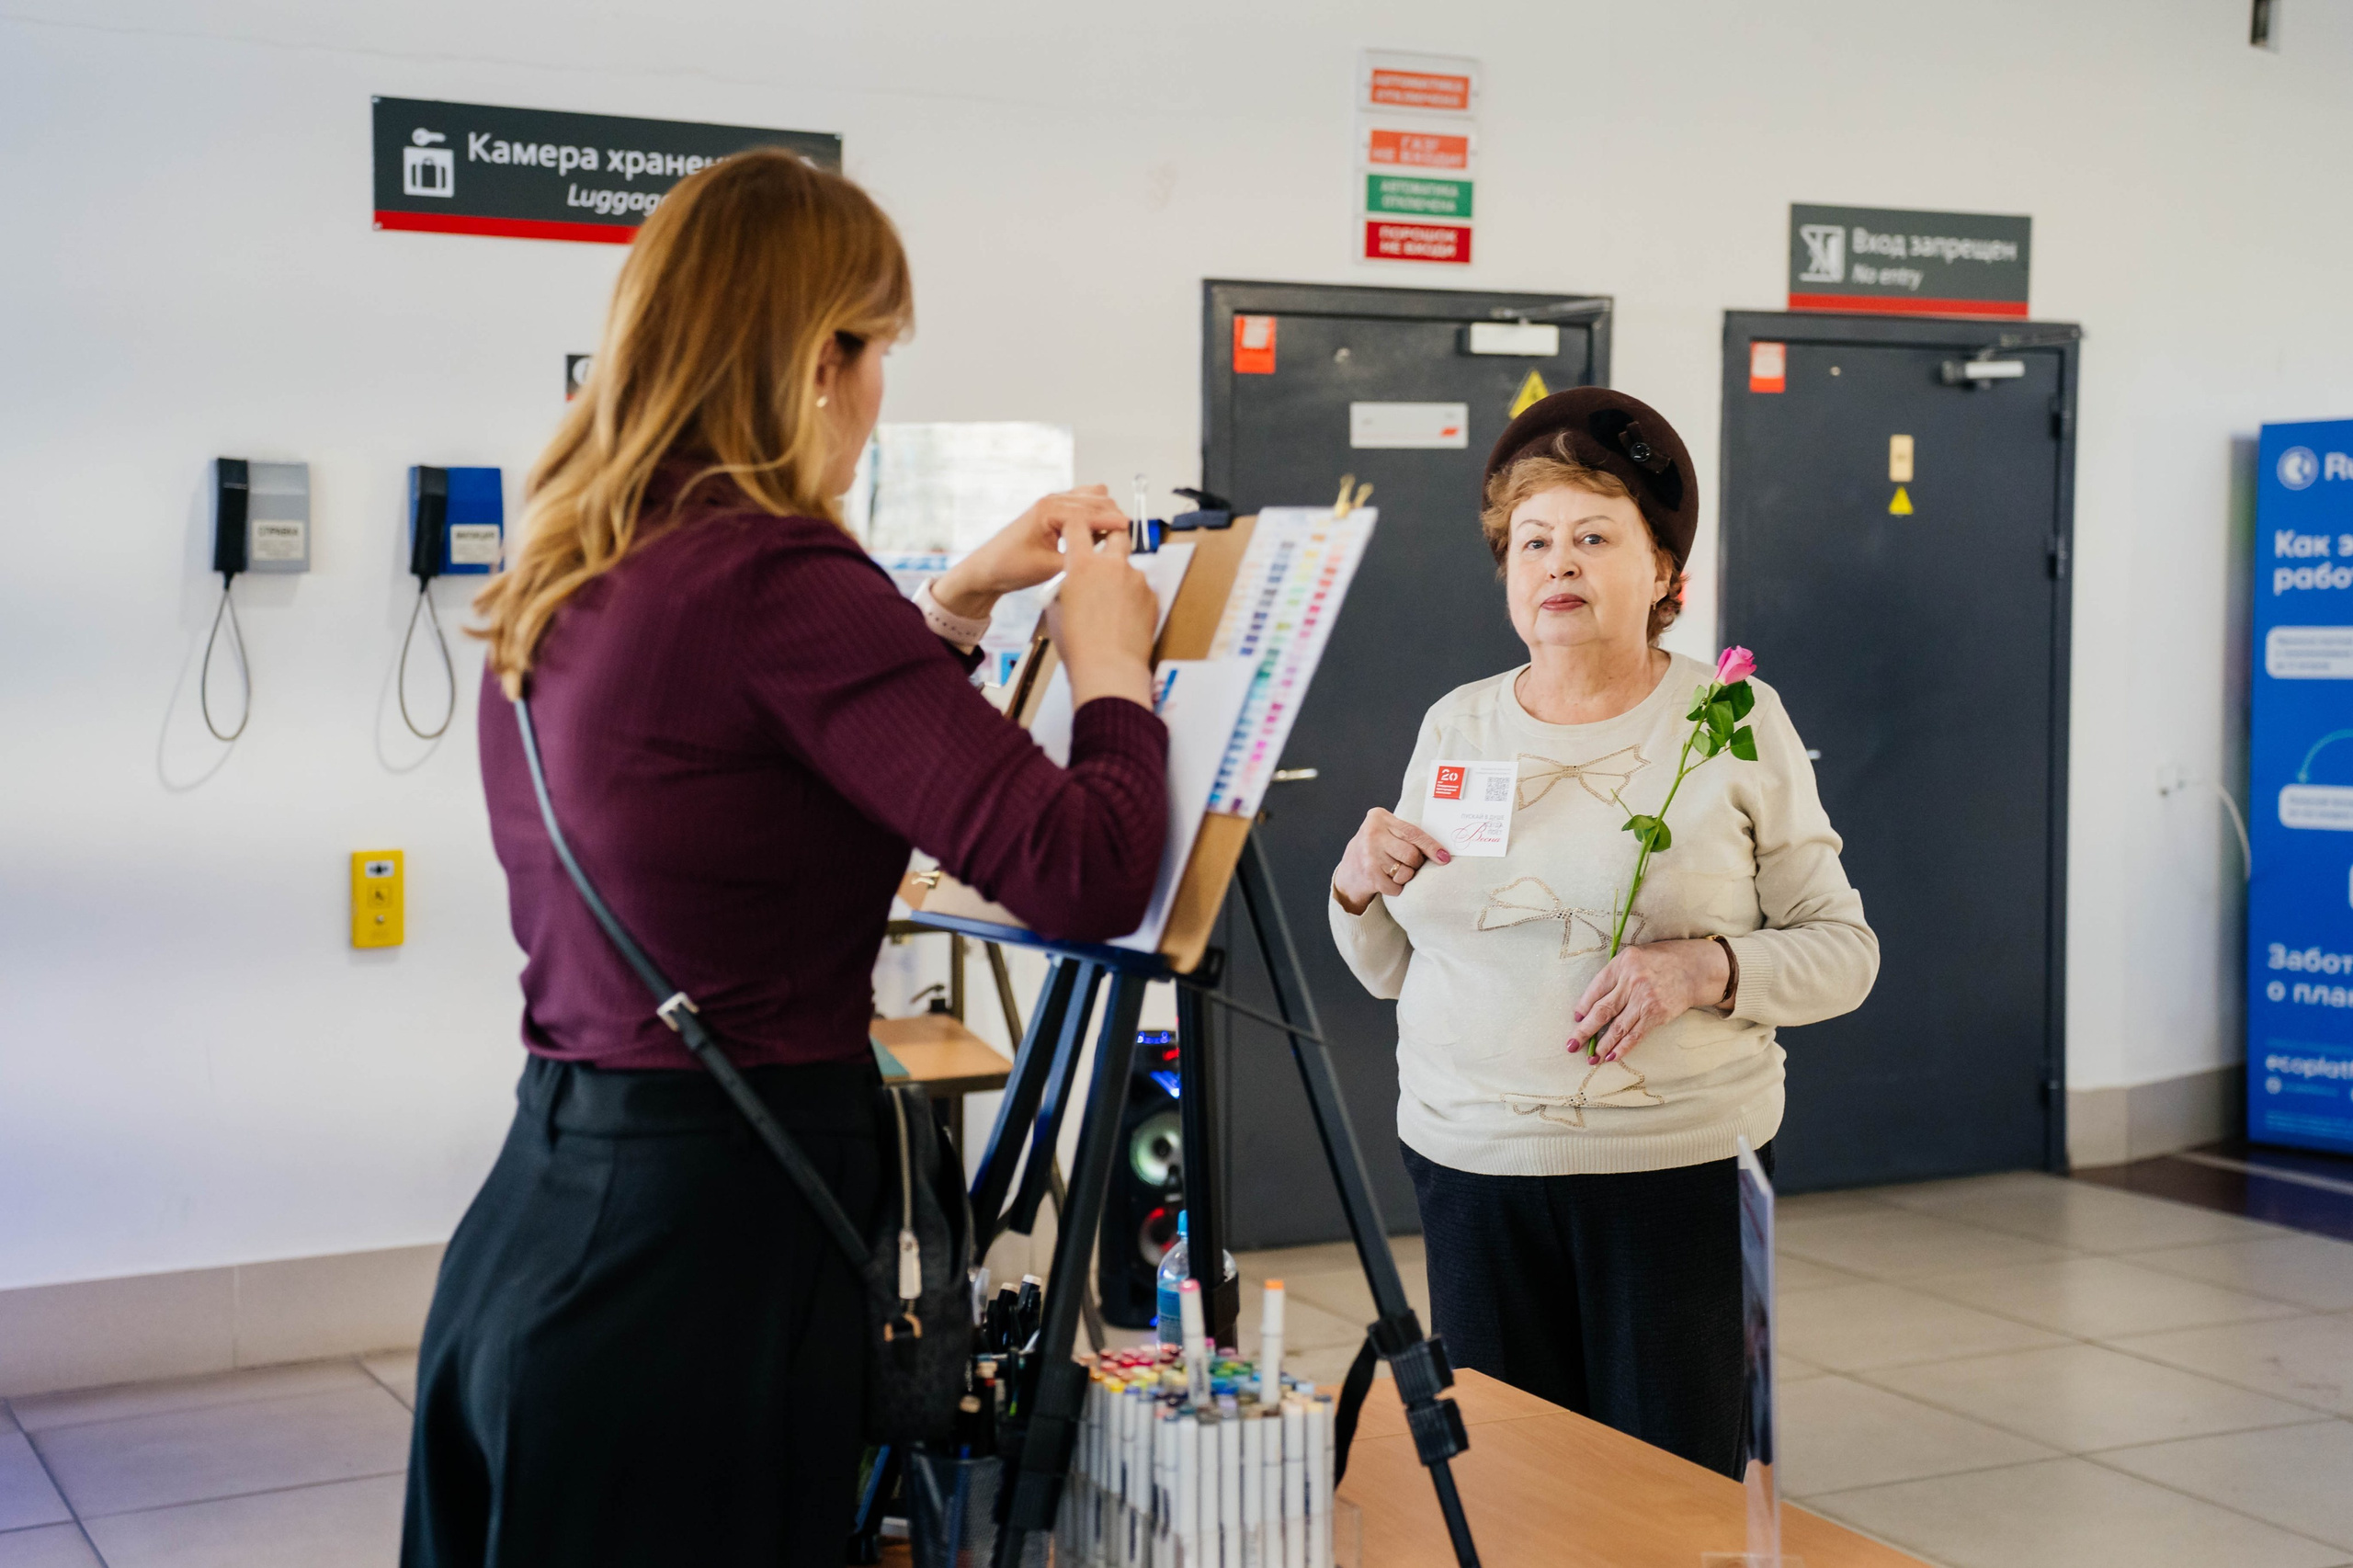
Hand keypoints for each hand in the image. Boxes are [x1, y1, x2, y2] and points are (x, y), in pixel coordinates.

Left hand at [934, 485, 1130, 620]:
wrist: (988, 569)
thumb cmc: (1010, 566)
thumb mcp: (1048, 568)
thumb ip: (1078, 559)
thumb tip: (1105, 557)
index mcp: (1049, 510)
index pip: (1090, 511)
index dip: (1112, 521)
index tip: (1129, 531)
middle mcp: (1052, 501)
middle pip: (1096, 499)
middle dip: (1112, 515)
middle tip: (1124, 539)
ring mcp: (1054, 503)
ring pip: (1093, 498)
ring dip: (1105, 513)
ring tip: (1113, 537)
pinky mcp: (1055, 512)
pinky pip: (1084, 504)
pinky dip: (1096, 514)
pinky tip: (1099, 533)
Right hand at [1045, 525, 1155, 708]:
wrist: (1109, 668)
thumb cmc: (1079, 645)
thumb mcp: (1056, 611)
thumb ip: (1065, 587)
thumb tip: (1070, 583)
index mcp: (1083, 565)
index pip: (1078, 526)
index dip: (1078, 525)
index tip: (1079, 529)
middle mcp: (1112, 565)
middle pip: (1117, 533)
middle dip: (1112, 537)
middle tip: (1105, 552)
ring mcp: (1136, 579)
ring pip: (1129, 567)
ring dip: (1121, 578)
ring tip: (1112, 606)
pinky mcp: (1151, 595)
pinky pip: (1141, 589)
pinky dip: (1133, 598)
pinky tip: (1124, 618)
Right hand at [1332, 808, 1451, 914]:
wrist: (1348, 872)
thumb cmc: (1376, 850)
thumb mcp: (1386, 832)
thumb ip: (1408, 835)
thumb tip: (1442, 853)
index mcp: (1378, 817)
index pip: (1413, 833)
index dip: (1431, 846)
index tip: (1444, 857)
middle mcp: (1372, 833)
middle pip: (1411, 854)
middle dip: (1415, 863)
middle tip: (1408, 864)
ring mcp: (1369, 854)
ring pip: (1405, 871)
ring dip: (1405, 876)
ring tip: (1394, 871)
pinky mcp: (1369, 874)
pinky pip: (1396, 886)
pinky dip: (1396, 888)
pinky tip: (1387, 881)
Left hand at [1571, 939, 1729, 1061]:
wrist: (1693, 968)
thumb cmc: (1659, 961)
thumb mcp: (1633, 958)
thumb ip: (1613, 976)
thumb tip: (1590, 1004)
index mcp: (1622, 964)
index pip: (1596, 989)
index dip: (1583, 1006)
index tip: (1576, 1018)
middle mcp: (1632, 981)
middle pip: (1602, 1010)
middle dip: (1584, 1031)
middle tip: (1570, 1046)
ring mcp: (1645, 1000)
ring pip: (1617, 1027)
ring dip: (1601, 1045)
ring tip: (1590, 1058)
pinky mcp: (1657, 1015)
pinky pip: (1635, 1035)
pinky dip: (1622, 1048)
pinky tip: (1610, 1057)